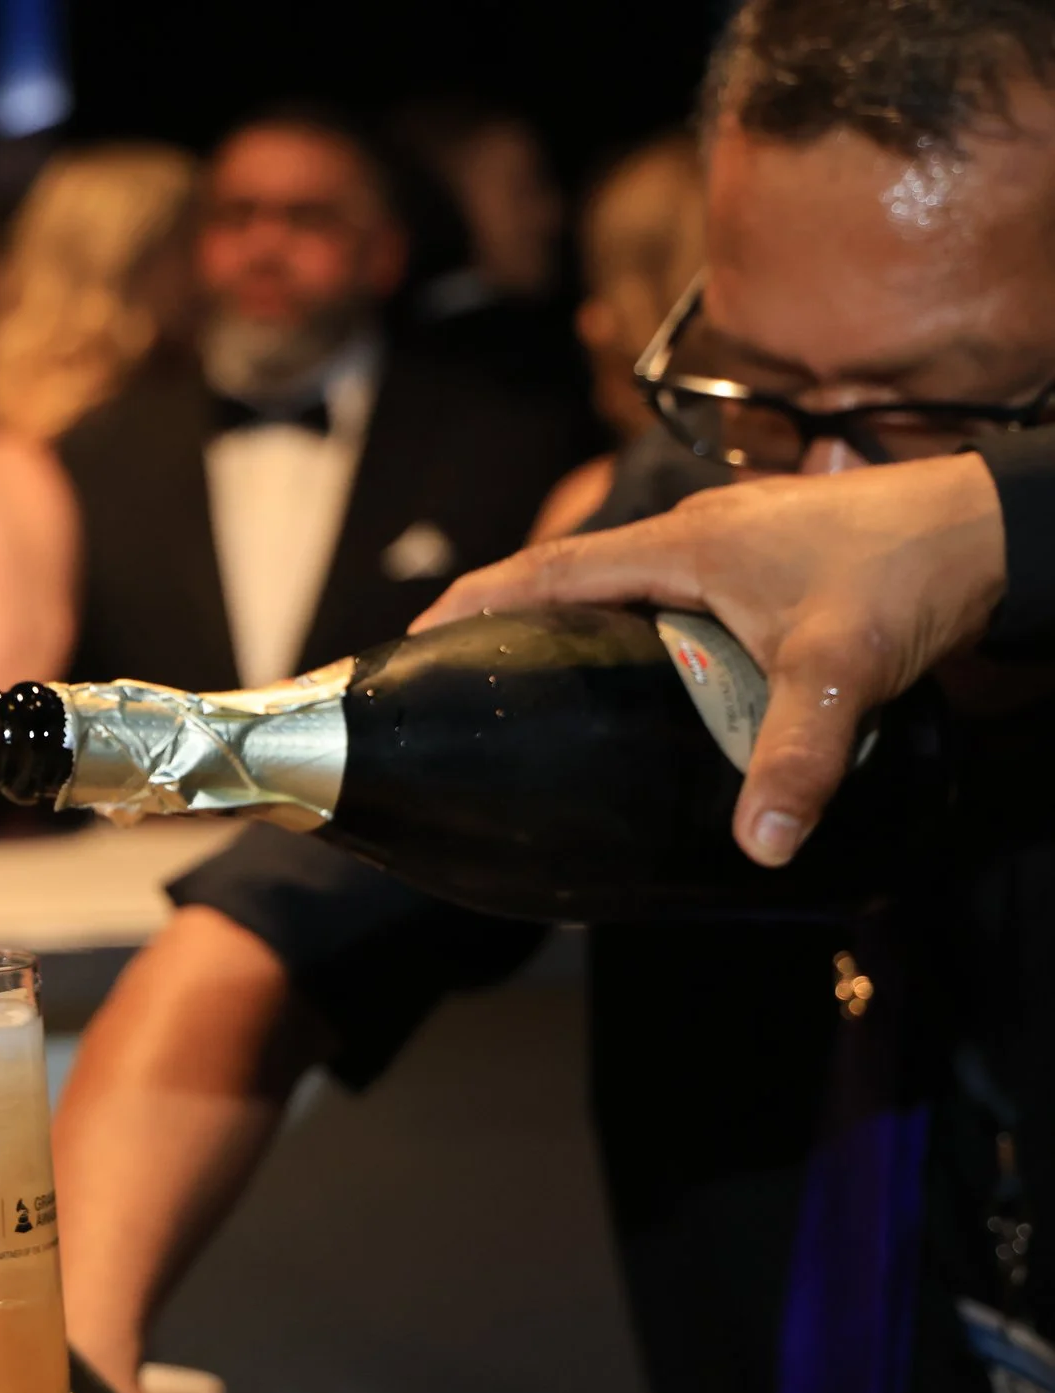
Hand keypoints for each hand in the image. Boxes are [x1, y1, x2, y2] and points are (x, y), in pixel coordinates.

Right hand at [412, 453, 1007, 865]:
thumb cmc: (910, 571)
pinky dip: (642, 628)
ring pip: (630, 585)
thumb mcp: (840, 674)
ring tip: (549, 684)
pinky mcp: (768, 556)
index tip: (417, 637)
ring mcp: (732, 539)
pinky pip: (676, 592)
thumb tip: (758, 846)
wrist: (999, 524)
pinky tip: (655, 675)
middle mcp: (694, 532)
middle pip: (575, 575)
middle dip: (515, 620)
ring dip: (583, 626)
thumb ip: (795, 760)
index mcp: (680, 544)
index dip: (476, 601)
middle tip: (472, 676)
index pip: (547, 569)